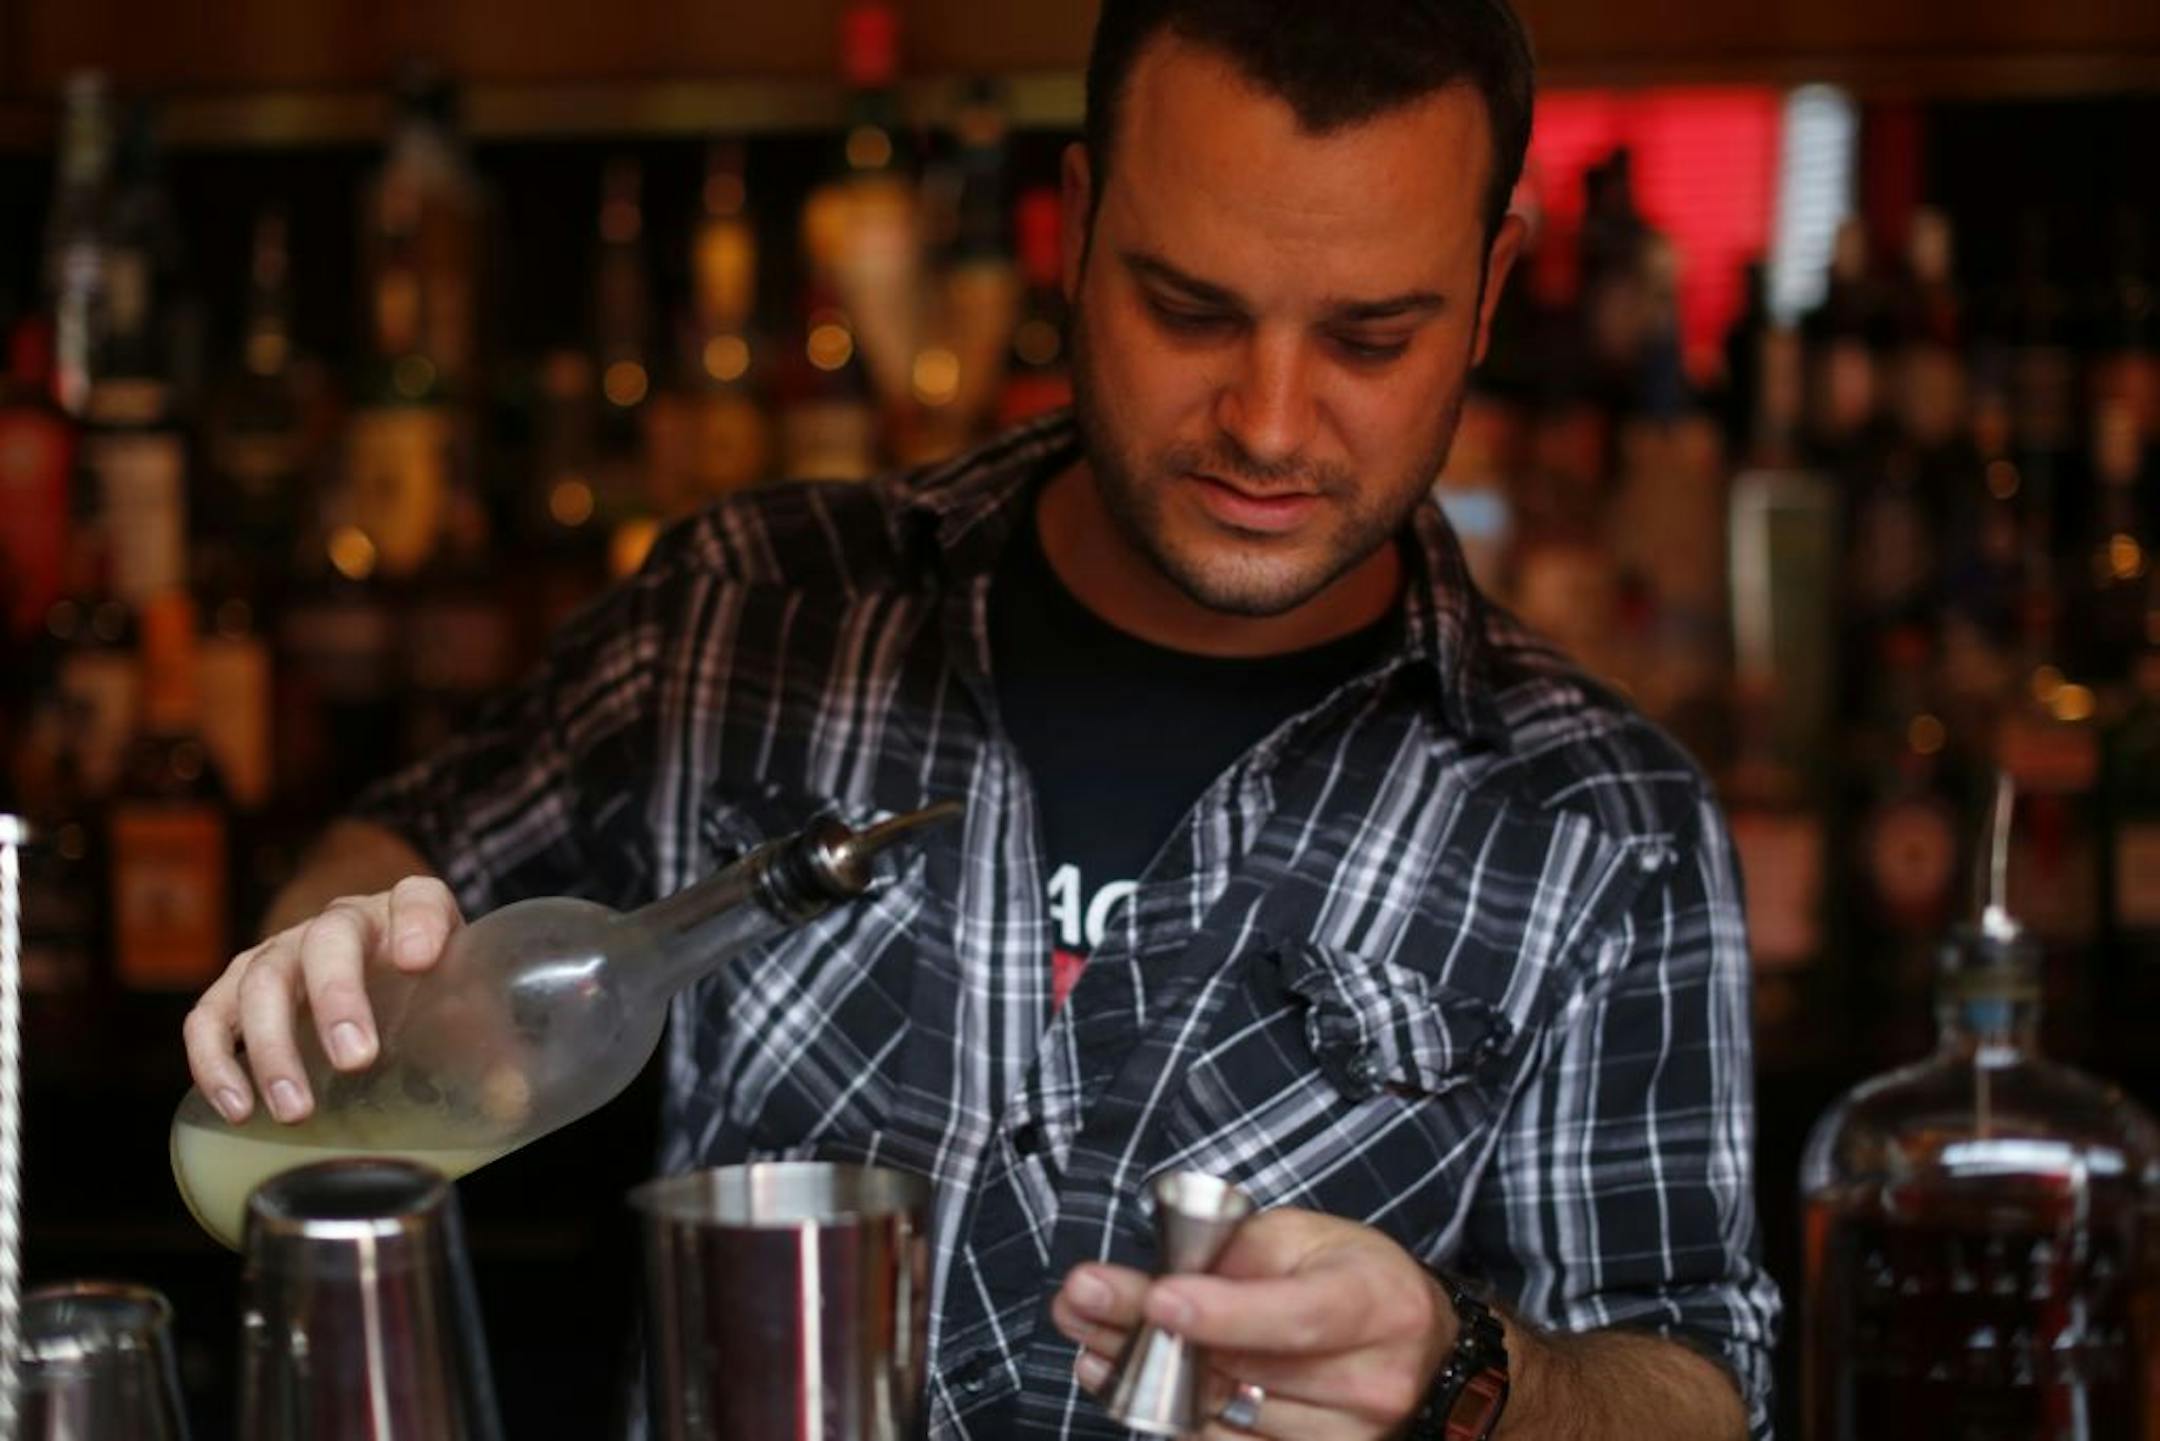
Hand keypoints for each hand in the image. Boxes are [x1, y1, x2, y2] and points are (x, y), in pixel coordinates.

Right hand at [181, 878, 463, 1126]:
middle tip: (356, 1061)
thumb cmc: (431, 991)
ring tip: (295, 1110)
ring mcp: (285, 949)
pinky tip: (236, 1108)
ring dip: (273, 1046)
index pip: (419, 898)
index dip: (418, 922)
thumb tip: (508, 1102)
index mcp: (411, 912)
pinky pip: (211, 1014)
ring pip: (263, 978)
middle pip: (329, 940)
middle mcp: (344, 921)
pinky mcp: (240, 986)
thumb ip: (490, 1047)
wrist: (373, 969)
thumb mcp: (466, 1006)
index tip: (419, 962)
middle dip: (337, 998)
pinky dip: (215, 1059)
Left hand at [1052, 1206, 1457, 1438]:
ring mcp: (1346, 1439)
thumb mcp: (1308, 1240)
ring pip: (1221, 1417)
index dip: (1224, 1312)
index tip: (1157, 1297)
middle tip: (1079, 1299)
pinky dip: (1166, 1417)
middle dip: (1146, 1330)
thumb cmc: (1356, 1283)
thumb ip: (1238, 1254)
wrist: (1423, 1357)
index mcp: (1376, 1304)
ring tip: (1089, 1337)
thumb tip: (1157, 1276)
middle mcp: (1369, 1382)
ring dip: (1141, 1377)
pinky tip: (1124, 1383)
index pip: (1296, 1317)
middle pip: (1242, 1368)